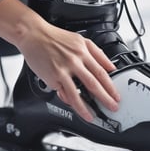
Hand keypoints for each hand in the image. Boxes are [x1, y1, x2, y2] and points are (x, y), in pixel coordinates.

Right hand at [0, 0, 119, 121]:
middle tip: (112, 107)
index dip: (110, 86)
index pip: (101, 72)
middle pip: (93, 83)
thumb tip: (110, 66)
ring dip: (85, 108)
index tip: (116, 96)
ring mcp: (62, 70)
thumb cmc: (55, 37)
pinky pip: (62, 92)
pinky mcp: (51, 77)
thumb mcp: (80, 39)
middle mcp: (74, 61)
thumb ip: (97, 52)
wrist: (34, 35)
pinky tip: (74, 106)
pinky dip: (69, 101)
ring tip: (92, 116)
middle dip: (105, 98)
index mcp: (83, 51)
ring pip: (76, 93)